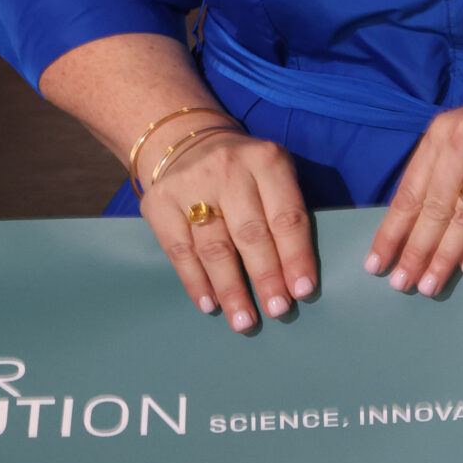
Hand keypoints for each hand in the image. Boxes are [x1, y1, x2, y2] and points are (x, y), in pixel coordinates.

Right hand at [141, 130, 317, 332]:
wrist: (187, 142)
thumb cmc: (245, 171)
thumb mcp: (274, 172)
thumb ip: (286, 210)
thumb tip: (298, 275)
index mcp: (267, 160)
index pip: (286, 216)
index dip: (296, 256)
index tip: (304, 291)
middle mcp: (229, 169)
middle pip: (251, 234)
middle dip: (266, 277)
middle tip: (278, 311)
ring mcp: (191, 185)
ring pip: (214, 247)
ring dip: (231, 289)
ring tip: (244, 321)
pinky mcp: (159, 202)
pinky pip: (180, 251)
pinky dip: (196, 282)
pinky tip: (210, 305)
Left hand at [367, 81, 462, 296]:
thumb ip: (442, 168)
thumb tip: (413, 224)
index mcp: (442, 132)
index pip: (409, 190)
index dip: (392, 230)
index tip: (376, 263)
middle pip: (432, 206)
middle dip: (415, 250)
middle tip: (401, 283)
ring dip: (445, 255)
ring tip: (431, 284)